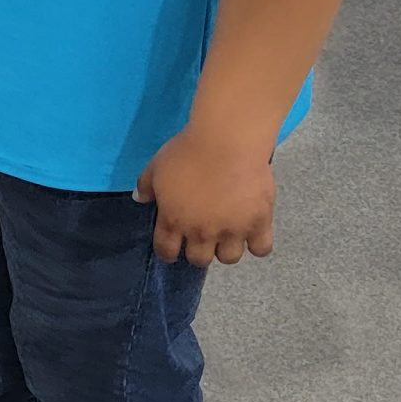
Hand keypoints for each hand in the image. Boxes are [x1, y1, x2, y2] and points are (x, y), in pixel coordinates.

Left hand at [133, 126, 276, 265]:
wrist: (226, 142)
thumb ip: (145, 185)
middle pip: (199, 259)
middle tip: (203, 236)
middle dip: (199, 251)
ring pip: (229, 258)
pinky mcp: (258, 224)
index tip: (173, 249)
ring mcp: (231, 230)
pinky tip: (253, 232)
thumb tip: (139, 199)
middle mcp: (201, 232)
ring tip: (228, 234)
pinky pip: (261, 248)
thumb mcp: (156, 165)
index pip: (167, 250)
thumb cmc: (187, 151)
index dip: (168, 252)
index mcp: (173, 220)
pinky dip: (257, 244)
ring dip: (226, 248)